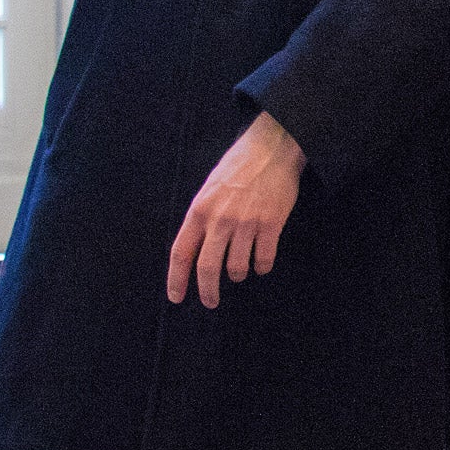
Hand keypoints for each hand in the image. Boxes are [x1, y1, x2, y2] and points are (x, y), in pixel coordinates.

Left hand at [167, 112, 304, 308]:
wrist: (272, 148)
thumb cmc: (239, 165)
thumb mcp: (210, 188)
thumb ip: (202, 217)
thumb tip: (195, 248)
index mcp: (200, 210)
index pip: (181, 252)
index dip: (177, 279)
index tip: (177, 297)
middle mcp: (220, 219)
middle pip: (207, 267)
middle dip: (207, 291)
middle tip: (211, 302)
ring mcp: (246, 222)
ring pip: (237, 267)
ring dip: (238, 274)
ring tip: (240, 271)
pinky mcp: (271, 223)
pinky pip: (264, 259)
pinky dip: (261, 267)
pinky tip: (261, 263)